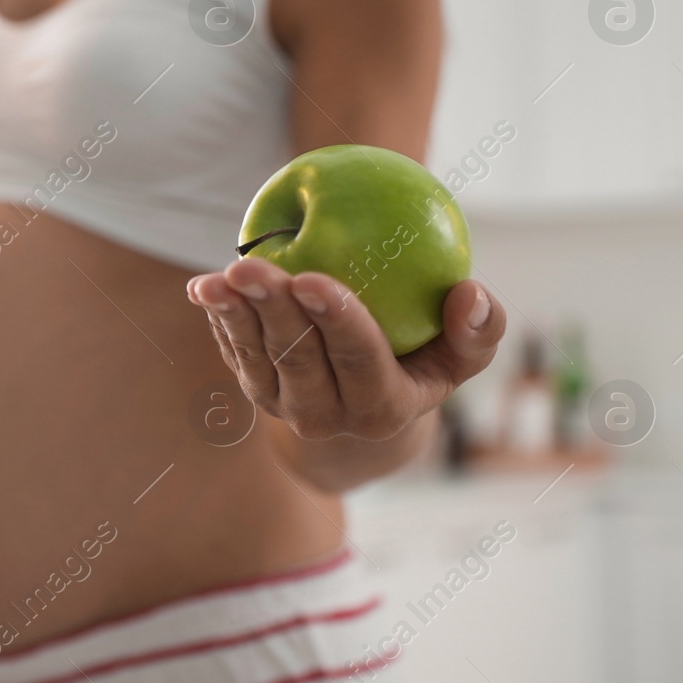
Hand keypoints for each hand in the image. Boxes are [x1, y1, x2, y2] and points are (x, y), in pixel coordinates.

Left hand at [187, 258, 504, 441]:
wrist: (366, 411)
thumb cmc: (423, 364)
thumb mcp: (461, 357)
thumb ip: (478, 331)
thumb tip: (471, 292)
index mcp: (383, 407)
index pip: (359, 361)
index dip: (337, 322)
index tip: (315, 279)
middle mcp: (328, 415)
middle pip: (297, 359)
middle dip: (272, 312)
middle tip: (249, 267)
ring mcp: (285, 407)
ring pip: (256, 359)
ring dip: (234, 316)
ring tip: (218, 279)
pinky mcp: (255, 389)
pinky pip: (234, 352)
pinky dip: (218, 321)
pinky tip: (204, 288)